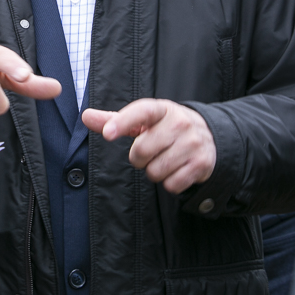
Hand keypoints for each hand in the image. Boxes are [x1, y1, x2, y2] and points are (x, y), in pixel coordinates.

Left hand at [81, 99, 215, 193]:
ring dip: (154, 171)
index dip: (123, 122)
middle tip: (148, 152)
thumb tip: (85, 116)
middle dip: (138, 158)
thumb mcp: (143, 120)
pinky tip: (177, 170)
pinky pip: (172, 184)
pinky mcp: (202, 164)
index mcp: (162, 109)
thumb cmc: (165, 128)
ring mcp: (193, 143)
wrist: (208, 136)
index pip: (142, 111)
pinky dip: (169, 182)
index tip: (107, 134)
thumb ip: (113, 120)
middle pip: (142, 150)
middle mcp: (180, 123)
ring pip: (156, 171)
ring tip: (163, 159)